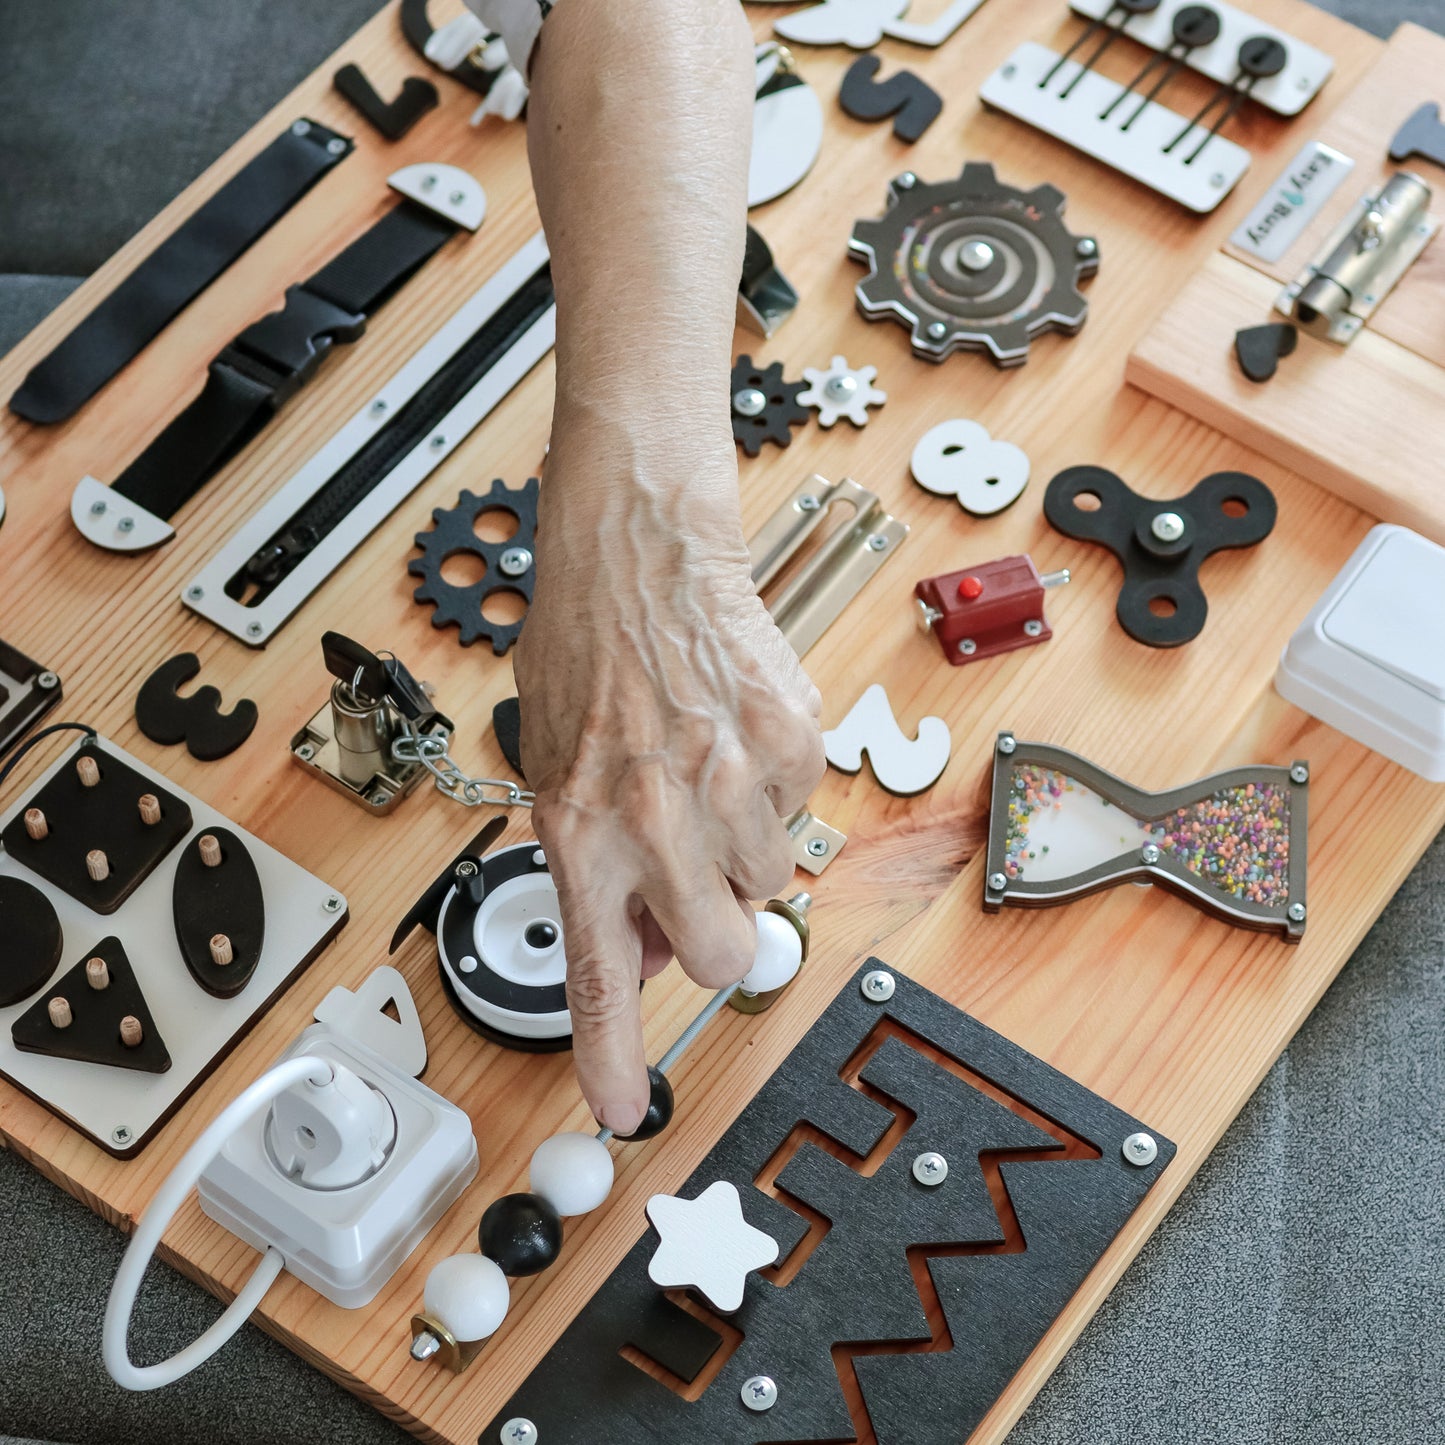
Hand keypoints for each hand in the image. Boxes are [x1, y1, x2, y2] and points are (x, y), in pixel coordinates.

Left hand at [513, 427, 823, 1134]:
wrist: (640, 547)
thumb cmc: (583, 645)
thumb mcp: (553, 767)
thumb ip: (595, 861)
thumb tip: (652, 937)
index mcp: (580, 830)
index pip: (601, 976)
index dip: (613, 1058)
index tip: (622, 1109)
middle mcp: (656, 820)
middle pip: (723, 958)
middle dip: (715, 942)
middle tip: (696, 892)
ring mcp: (731, 785)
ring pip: (768, 885)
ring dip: (741, 857)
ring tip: (705, 780)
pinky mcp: (792, 746)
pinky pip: (796, 814)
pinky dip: (770, 795)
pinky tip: (733, 739)